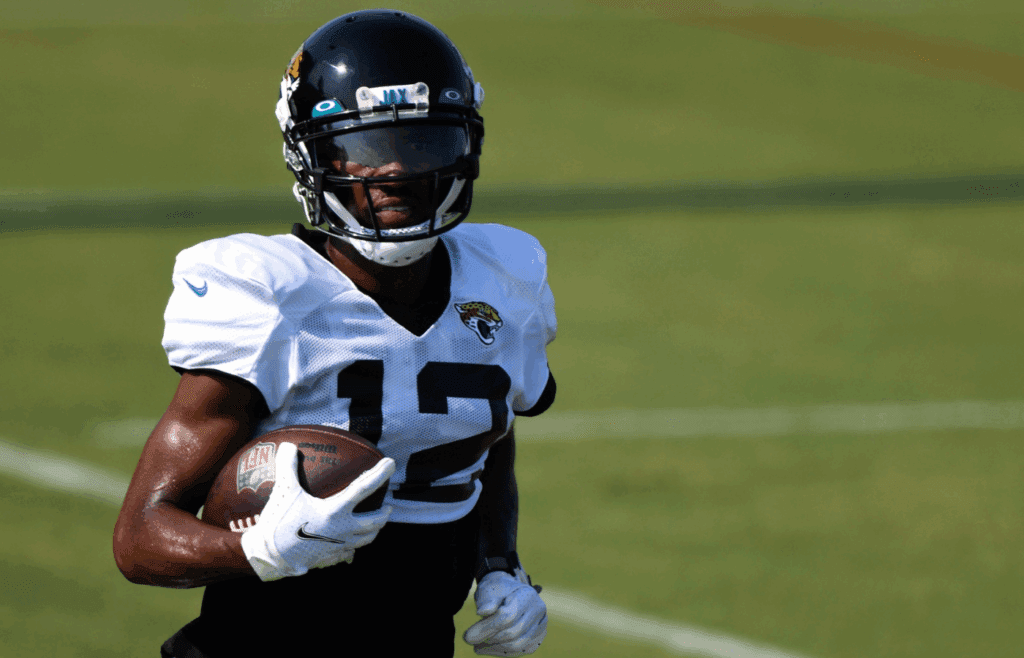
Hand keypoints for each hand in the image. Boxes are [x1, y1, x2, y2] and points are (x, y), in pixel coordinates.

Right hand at [240, 442, 393, 580]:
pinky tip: (350, 546)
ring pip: (365, 540)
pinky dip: (353, 547)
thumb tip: (288, 445)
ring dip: (374, 531)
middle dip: (384, 513)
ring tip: (376, 525)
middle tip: (389, 507)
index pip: (363, 488)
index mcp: (335, 511)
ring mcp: (338, 546)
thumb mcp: (283, 492)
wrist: (269, 558)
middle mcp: (342, 530)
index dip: (379, 474)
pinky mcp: (330, 558)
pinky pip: (348, 553)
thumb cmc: (278, 523)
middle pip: (374, 521)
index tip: (391, 464)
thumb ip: (287, 467)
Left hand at [464, 569, 546, 655]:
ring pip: (517, 646)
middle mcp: (538, 610)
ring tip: (478, 645)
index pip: (507, 616)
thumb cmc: (496, 590)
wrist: (507, 592)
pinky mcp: (537, 638)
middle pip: (512, 633)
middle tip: (470, 640)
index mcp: (527, 595)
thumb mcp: (488, 590)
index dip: (486, 628)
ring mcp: (540, 625)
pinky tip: (488, 648)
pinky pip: (520, 651)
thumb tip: (481, 612)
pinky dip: (502, 652)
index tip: (467, 636)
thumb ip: (486, 602)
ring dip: (494, 648)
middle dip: (488, 638)